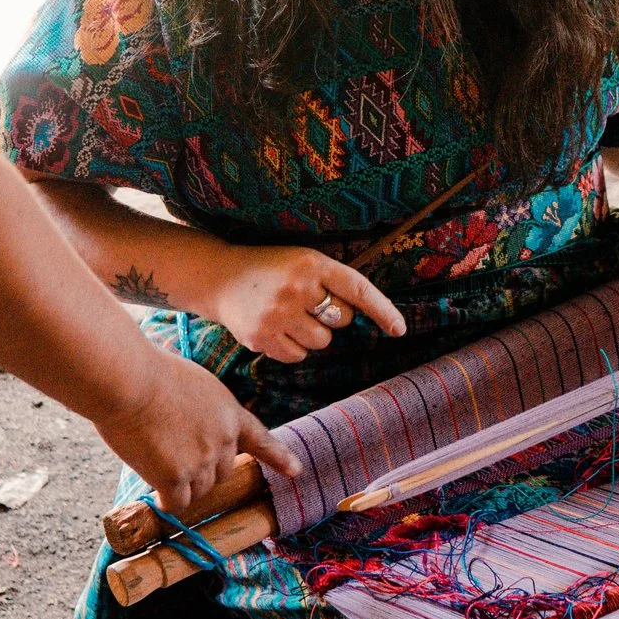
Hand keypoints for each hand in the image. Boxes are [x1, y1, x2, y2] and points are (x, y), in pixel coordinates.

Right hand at [90, 351, 303, 511]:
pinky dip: (166, 499)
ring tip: (156, 457)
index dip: (278, 457)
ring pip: (198, 491)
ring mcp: (201, 462)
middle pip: (221, 474)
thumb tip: (182, 408)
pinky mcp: (176, 478)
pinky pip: (176, 503)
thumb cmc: (149, 372)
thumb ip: (200, 407)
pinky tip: (154, 487)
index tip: (296, 471)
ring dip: (181, 484)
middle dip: (202, 470)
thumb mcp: (191, 382)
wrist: (129, 381)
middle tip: (172, 451)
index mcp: (229, 412)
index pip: (260, 439)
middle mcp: (223, 440)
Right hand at [201, 244, 405, 361]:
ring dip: (311, 334)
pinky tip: (275, 328)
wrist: (220, 277)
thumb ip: (331, 282)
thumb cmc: (271, 269)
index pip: (357, 288)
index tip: (399, 329)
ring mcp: (277, 314)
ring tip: (287, 314)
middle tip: (306, 302)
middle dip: (331, 316)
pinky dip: (292, 348)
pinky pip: (298, 356)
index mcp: (311, 263)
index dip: (382, 310)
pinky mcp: (261, 337)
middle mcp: (295, 288)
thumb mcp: (302, 262)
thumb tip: (364, 315)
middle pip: (341, 320)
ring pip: (321, 342)